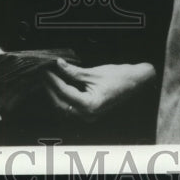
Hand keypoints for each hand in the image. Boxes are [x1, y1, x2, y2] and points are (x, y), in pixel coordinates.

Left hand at [40, 59, 156, 122]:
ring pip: (64, 107)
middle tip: (43, 73)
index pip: (64, 92)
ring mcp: (89, 116)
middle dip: (50, 88)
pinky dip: (63, 96)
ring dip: (54, 93)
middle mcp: (88, 115)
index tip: (45, 69)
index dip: (53, 79)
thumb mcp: (93, 73)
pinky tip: (59, 85)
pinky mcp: (89, 112)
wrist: (136, 83)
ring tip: (49, 78)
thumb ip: (73, 71)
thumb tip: (58, 64)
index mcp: (90, 105)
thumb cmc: (119, 78)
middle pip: (60, 103)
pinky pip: (71, 107)